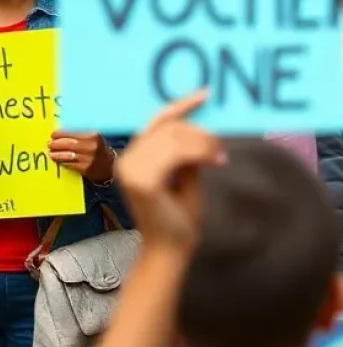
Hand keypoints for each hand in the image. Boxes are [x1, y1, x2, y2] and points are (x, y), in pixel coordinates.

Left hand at [48, 131, 114, 181]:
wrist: (109, 166)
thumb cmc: (98, 148)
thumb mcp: (93, 137)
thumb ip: (79, 133)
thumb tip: (60, 131)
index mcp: (93, 136)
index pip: (72, 133)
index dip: (60, 134)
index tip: (53, 134)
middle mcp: (91, 147)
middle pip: (69, 144)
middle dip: (56, 144)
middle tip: (49, 143)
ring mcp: (88, 159)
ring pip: (68, 155)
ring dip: (57, 154)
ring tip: (51, 152)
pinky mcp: (86, 169)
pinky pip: (70, 164)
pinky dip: (62, 162)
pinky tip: (58, 160)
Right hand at [116, 91, 222, 250]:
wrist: (170, 252)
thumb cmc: (177, 219)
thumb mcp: (184, 177)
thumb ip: (186, 154)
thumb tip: (201, 131)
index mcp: (132, 155)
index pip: (156, 120)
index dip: (181, 105)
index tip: (204, 94)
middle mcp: (127, 158)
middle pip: (168, 127)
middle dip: (199, 132)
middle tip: (220, 146)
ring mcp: (131, 169)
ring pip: (174, 138)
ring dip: (203, 143)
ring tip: (219, 156)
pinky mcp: (143, 181)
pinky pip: (176, 155)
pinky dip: (200, 154)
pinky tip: (217, 161)